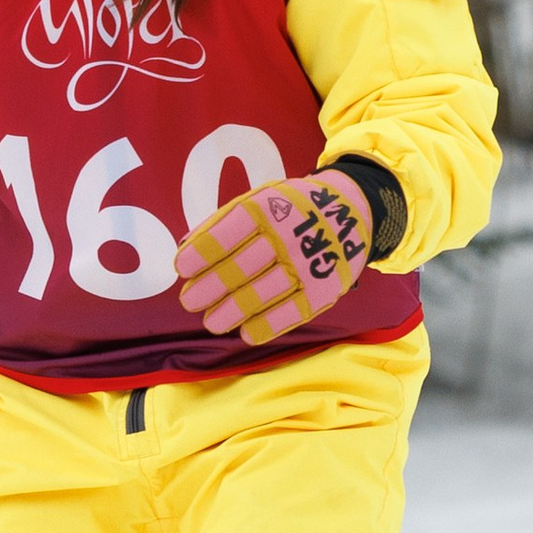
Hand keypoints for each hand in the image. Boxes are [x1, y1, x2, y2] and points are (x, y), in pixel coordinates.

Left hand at [175, 169, 374, 346]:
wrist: (350, 210)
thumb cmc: (289, 209)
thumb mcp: (259, 200)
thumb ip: (222, 222)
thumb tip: (185, 249)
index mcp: (267, 207)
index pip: (228, 232)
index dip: (202, 252)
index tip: (183, 269)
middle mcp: (288, 234)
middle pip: (241, 267)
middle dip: (210, 287)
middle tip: (190, 301)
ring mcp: (308, 263)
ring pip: (263, 293)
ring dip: (233, 311)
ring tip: (213, 322)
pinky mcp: (325, 288)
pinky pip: (293, 311)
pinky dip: (268, 325)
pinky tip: (247, 332)